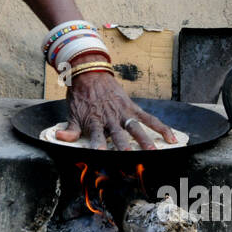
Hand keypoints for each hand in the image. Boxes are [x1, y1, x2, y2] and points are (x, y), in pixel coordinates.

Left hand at [57, 68, 179, 151]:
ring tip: (153, 152)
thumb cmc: (80, 96)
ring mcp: (123, 112)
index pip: (97, 137)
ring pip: (136, 128)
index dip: (98, 146)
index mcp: (95, 121)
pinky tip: (171, 138)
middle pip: (119, 135)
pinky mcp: (132, 107)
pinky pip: (149, 118)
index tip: (101, 155)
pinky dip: (161, 127)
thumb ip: (69, 130)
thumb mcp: (72, 113)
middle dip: (125, 147)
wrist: (89, 73)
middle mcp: (110, 118)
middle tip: (132, 158)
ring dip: (145, 140)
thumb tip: (60, 138)